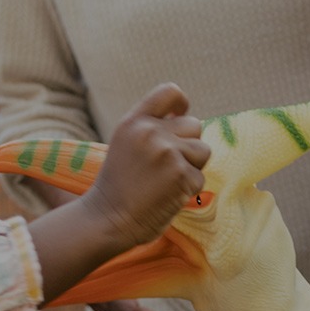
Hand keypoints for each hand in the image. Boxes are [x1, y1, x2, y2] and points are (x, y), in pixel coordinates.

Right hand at [83, 83, 210, 245]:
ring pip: (202, 150)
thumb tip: (187, 116)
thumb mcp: (125, 143)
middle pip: (194, 124)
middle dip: (188, 144)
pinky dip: (187, 190)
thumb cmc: (118, 185)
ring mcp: (167, 153)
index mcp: (134, 121)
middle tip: (166, 165)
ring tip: (165, 181)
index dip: (181, 103)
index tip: (180, 115)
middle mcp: (151, 132)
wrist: (107, 219)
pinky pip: (199, 177)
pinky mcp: (181, 176)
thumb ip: (151, 127)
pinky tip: (166, 196)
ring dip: (191, 167)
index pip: (169, 91)